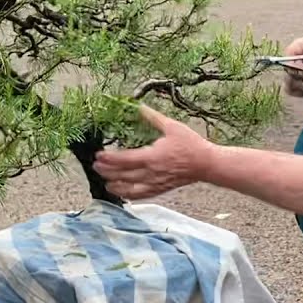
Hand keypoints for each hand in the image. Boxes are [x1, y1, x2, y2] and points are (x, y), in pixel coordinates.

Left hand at [92, 105, 213, 200]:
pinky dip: (129, 196)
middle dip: (107, 172)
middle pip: (123, 175)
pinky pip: (141, 195)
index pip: (124, 159)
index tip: (98, 155)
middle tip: (95, 167)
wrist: (207, 164)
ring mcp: (155, 183)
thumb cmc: (191, 145)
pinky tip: (122, 194)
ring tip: (105, 183)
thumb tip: (139, 106)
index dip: (109, 158)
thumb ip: (153, 117)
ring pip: (130, 189)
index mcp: (152, 156)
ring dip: (115, 186)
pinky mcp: (160, 190)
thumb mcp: (172, 126)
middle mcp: (151, 173)